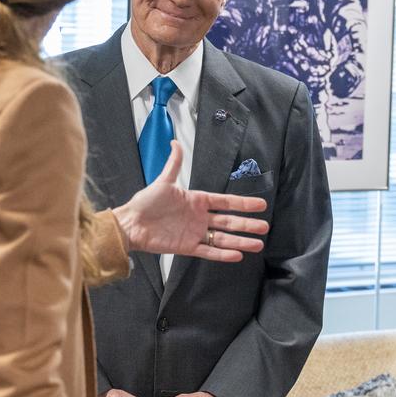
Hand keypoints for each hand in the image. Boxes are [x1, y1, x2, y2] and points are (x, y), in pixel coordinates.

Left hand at [112, 141, 268, 261]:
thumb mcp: (163, 181)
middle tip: (265, 227)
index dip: (243, 204)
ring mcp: (195, 233)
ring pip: (223, 238)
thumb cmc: (145, 202)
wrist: (130, 224)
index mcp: (197, 201)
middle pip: (229, 221)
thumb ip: (174, 164)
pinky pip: (209, 251)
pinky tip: (237, 255)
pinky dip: (222, 254)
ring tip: (258, 244)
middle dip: (247, 224)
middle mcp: (200, 218)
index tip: (261, 205)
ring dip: (240, 241)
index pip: (225, 202)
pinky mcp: (187, 247)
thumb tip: (175, 142)